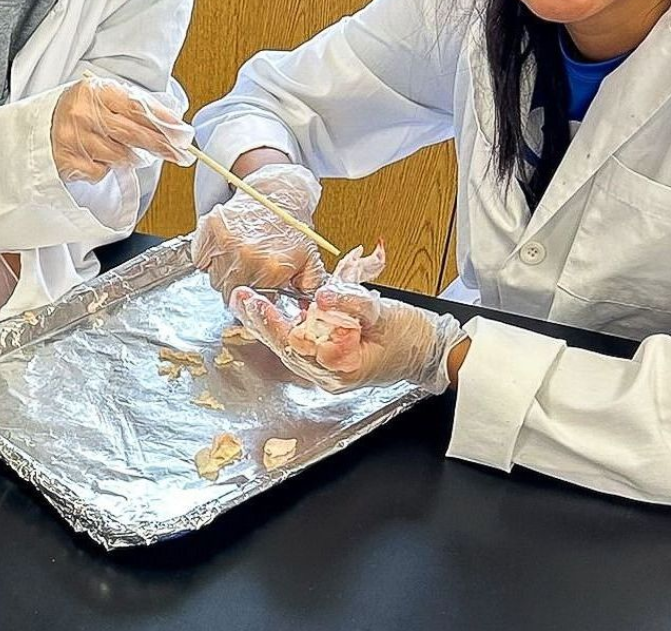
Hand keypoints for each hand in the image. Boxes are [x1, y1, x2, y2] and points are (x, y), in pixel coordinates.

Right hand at [52, 75, 193, 182]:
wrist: (44, 122)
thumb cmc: (85, 109)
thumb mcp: (108, 97)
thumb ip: (138, 106)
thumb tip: (173, 124)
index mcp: (97, 92)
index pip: (137, 108)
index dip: (162, 122)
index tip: (182, 134)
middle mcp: (83, 113)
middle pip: (132, 134)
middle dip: (159, 145)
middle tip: (178, 153)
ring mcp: (73, 138)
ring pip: (120, 156)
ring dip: (129, 156)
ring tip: (122, 148)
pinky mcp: (66, 161)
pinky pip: (101, 172)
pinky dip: (106, 168)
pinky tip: (98, 156)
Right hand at [191, 163, 324, 300]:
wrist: (277, 194)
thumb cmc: (290, 227)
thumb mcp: (310, 259)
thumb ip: (309, 288)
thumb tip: (305, 308)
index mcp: (272, 267)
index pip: (253, 301)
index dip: (255, 298)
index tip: (257, 290)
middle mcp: (247, 256)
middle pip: (229, 293)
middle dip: (238, 287)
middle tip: (247, 273)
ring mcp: (226, 242)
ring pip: (214, 279)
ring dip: (223, 274)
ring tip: (239, 258)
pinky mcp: (210, 228)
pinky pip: (200, 259)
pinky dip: (208, 258)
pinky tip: (225, 250)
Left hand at [230, 280, 464, 395]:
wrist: (431, 352)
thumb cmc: (411, 335)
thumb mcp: (383, 312)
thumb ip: (352, 302)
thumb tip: (322, 295)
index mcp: (341, 367)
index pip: (297, 344)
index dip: (275, 323)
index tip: (257, 303)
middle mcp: (330, 375)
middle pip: (287, 348)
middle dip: (262, 323)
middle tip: (240, 298)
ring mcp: (330, 372)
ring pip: (291, 349)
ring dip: (270, 325)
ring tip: (248, 303)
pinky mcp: (332, 363)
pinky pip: (303, 346)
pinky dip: (288, 328)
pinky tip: (275, 313)